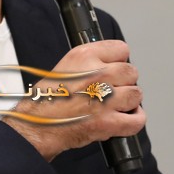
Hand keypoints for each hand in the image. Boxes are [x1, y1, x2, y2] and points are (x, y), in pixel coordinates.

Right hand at [2, 40, 144, 160]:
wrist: (36, 124)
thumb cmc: (46, 99)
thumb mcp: (66, 65)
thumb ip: (91, 62)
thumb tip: (112, 64)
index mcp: (85, 56)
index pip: (122, 49)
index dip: (118, 61)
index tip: (114, 68)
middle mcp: (97, 74)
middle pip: (131, 72)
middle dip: (124, 82)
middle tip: (112, 90)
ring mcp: (105, 99)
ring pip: (136, 94)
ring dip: (129, 102)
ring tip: (115, 105)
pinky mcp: (108, 122)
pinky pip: (137, 120)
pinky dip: (134, 121)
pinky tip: (124, 118)